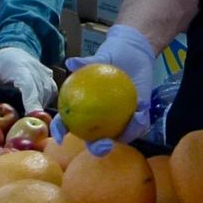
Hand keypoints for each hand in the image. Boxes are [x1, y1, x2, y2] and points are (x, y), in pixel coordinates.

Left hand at [0, 46, 55, 114]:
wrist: (15, 49)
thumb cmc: (2, 62)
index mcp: (22, 70)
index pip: (30, 88)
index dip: (32, 103)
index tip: (30, 116)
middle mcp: (36, 71)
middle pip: (41, 94)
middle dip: (36, 108)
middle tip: (26, 121)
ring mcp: (45, 73)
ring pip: (49, 93)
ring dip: (41, 104)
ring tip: (30, 112)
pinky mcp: (49, 77)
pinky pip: (52, 91)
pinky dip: (47, 99)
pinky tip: (38, 104)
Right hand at [50, 24, 153, 156]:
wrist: (133, 53)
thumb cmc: (111, 57)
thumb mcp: (100, 58)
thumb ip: (86, 62)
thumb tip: (70, 62)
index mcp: (83, 110)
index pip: (66, 124)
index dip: (60, 133)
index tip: (61, 137)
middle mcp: (99, 121)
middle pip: (94, 141)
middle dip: (98, 149)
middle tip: (104, 144)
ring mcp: (118, 122)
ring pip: (120, 136)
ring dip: (128, 133)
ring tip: (135, 118)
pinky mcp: (136, 118)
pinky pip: (138, 125)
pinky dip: (140, 121)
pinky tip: (141, 110)